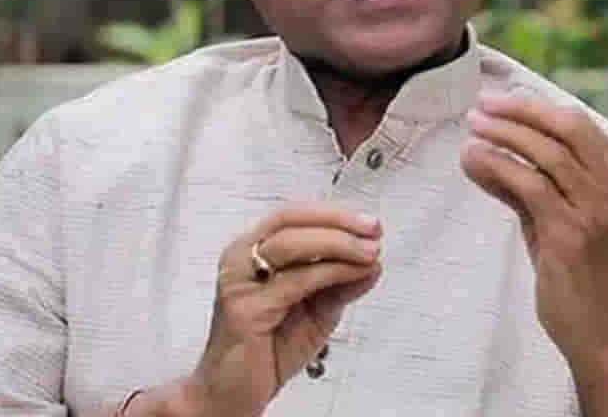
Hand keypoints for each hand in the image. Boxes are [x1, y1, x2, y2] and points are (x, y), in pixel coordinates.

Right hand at [183, 203, 383, 415]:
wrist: (233, 393)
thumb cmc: (268, 349)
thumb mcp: (317, 311)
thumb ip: (340, 284)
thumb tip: (373, 262)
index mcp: (253, 251)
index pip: (293, 216)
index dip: (333, 214)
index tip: (370, 223)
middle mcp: (240, 259)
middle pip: (290, 221)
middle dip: (338, 222)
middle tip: (373, 232)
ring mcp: (239, 282)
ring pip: (292, 245)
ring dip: (338, 244)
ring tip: (369, 252)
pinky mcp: (244, 309)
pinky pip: (295, 281)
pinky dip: (331, 272)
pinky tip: (354, 274)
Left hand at [461, 90, 607, 364]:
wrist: (598, 326)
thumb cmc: (576, 267)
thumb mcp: (553, 214)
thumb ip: (523, 181)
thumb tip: (476, 149)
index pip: (576, 122)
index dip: (533, 106)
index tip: (497, 101)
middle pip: (565, 126)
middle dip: (519, 111)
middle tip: (481, 107)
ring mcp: (596, 208)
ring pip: (546, 151)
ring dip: (504, 134)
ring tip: (472, 129)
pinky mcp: (571, 231)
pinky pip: (530, 184)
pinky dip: (498, 165)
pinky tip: (473, 159)